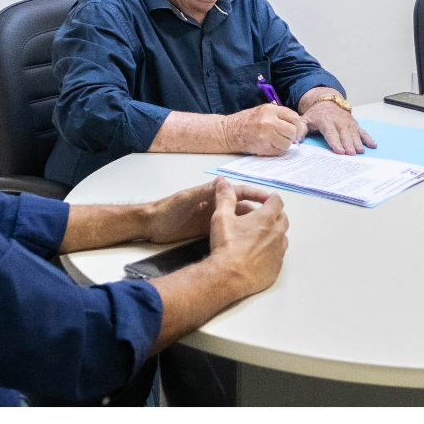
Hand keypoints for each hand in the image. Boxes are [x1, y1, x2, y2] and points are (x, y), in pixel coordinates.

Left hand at [144, 179, 272, 244]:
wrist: (150, 226)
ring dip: (249, 224)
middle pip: (240, 207)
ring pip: (236, 221)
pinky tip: (248, 243)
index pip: (236, 192)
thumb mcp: (187, 199)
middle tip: (273, 220)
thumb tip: (223, 180)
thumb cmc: (167, 210)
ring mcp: (210, 220)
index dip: (253, 194)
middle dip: (256, 212)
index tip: (269, 199)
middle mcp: (213, 206)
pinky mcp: (206, 233)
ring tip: (264, 233)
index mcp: (210, 195)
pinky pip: (226, 233)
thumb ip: (204, 191)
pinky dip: (238, 236)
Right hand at [207, 178, 288, 296]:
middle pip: (283, 218)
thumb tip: (224, 183)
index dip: (271, 199)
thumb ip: (225, 198)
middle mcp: (277, 233)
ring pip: (282, 237)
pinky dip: (272, 251)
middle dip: (275, 215)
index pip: (277, 201)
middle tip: (261, 218)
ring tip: (260, 236)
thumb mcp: (221, 217)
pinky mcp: (277, 267)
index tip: (265, 200)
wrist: (229, 277)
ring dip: (275, 234)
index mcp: (266, 218)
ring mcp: (279, 251)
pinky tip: (259, 254)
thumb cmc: (226, 246)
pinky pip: (279, 255)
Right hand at [224, 102, 307, 154]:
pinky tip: (267, 145)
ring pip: (287, 144)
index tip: (296, 130)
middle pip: (292, 131)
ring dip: (283, 144)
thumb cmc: (246, 121)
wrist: (228, 132)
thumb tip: (297, 127)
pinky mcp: (263, 148)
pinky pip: (278, 151)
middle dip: (292, 136)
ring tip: (274, 141)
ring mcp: (266, 136)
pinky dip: (275, 150)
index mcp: (270, 110)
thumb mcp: (263, 111)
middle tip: (286, 137)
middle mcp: (269, 122)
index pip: (294, 117)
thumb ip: (279, 116)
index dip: (297, 125)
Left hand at [299, 101, 376, 154]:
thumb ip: (300, 129)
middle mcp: (339, 121)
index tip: (339, 150)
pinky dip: (368, 138)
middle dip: (348, 144)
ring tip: (360, 152)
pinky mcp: (354, 124)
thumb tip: (295, 140)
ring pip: (354, 133)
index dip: (335, 142)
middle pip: (344, 134)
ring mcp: (348, 122)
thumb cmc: (316, 113)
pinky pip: (362, 131)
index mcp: (326, 120)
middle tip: (351, 154)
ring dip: (358, 142)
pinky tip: (372, 145)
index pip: (331, 132)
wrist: (327, 100)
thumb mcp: (305, 119)